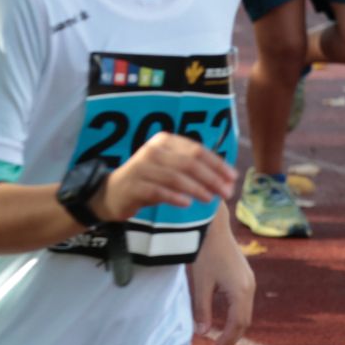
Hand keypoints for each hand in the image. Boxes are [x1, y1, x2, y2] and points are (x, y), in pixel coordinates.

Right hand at [96, 133, 236, 222]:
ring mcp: (142, 167)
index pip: (196, 150)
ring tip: (210, 198)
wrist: (112, 193)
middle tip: (227, 192)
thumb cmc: (148, 180)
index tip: (232, 178)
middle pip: (188, 162)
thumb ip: (192, 168)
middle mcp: (153, 150)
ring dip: (197, 188)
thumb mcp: (169, 168)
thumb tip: (225, 177)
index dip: (217, 163)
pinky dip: (175, 196)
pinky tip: (187, 203)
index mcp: (164, 141)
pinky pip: (158, 190)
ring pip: (175, 176)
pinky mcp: (134, 186)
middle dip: (212, 177)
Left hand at [188, 219, 254, 344]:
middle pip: (245, 320)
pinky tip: (227, 320)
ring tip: (223, 340)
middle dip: (233, 337)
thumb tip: (203, 333)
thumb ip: (203, 309)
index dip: (227, 340)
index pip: (237, 324)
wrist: (214, 226)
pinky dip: (237, 315)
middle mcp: (249, 286)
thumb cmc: (206, 253)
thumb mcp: (202, 283)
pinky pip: (244, 301)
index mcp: (240, 290)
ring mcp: (249, 280)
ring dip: (236, 327)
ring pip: (246, 311)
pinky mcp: (245, 276)